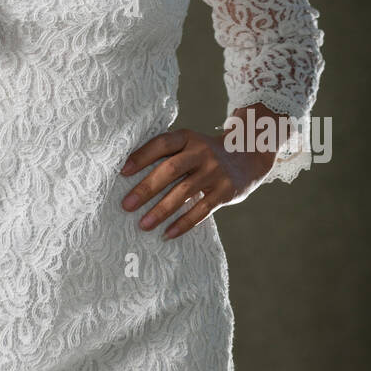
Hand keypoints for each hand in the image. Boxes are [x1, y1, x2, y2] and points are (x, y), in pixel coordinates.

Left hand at [119, 119, 276, 240]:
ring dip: (161, 210)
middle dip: (146, 188)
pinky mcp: (225, 191)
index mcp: (188, 138)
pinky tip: (168, 233)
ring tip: (143, 225)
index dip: (141, 156)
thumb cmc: (205, 154)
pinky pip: (202, 210)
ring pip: (184, 193)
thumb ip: (168, 154)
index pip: (162, 144)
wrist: (248, 156)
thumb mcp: (190, 144)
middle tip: (126, 205)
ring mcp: (215, 172)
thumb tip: (128, 173)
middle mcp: (202, 152)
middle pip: (170, 170)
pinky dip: (184, 223)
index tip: (122, 172)